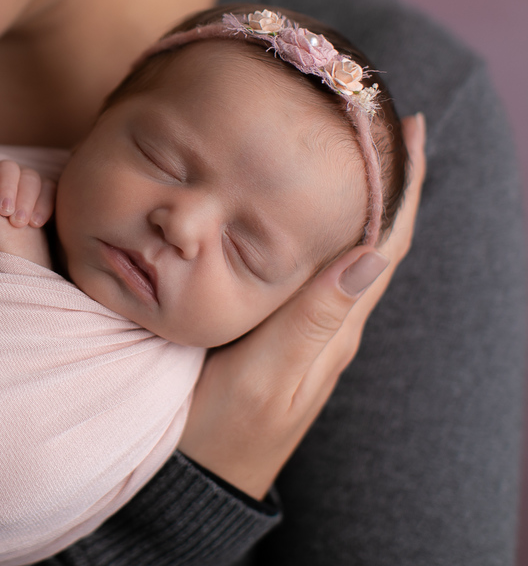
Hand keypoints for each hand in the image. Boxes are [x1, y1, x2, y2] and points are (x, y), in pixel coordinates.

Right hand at [177, 113, 426, 498]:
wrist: (191, 482)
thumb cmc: (221, 433)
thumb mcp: (266, 378)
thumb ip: (312, 319)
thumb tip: (371, 254)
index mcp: (330, 327)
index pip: (382, 243)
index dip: (401, 186)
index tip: (410, 127)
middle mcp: (326, 324)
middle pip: (369, 237)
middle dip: (380, 178)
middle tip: (372, 119)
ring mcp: (302, 331)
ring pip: (339, 249)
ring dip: (350, 198)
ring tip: (343, 148)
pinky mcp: (273, 335)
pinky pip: (304, 267)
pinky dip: (310, 226)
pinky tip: (290, 212)